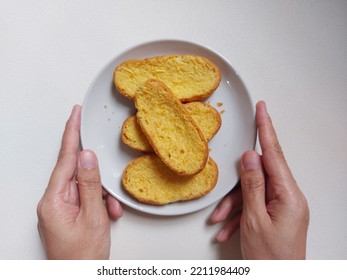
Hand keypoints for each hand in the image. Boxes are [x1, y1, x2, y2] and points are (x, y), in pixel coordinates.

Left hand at [37, 105, 121, 258]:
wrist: (80, 279)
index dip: (72, 133)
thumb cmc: (83, 257)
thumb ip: (90, 184)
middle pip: (78, 175)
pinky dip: (99, 204)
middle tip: (107, 197)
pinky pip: (84, 198)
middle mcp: (53, 202)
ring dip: (101, 197)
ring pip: (85, 187)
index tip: (76, 114)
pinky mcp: (66, 213)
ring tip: (109, 214)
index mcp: (53, 200)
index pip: (65, 158)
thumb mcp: (93, 217)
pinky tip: (106, 215)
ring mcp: (59, 208)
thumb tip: (88, 156)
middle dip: (98, 182)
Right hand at [211, 101, 308, 258]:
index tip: (262, 109)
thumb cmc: (271, 258)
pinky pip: (254, 205)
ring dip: (234, 207)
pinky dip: (239, 215)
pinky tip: (228, 230)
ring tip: (221, 224)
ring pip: (252, 193)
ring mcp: (283, 206)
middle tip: (225, 204)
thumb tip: (250, 156)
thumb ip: (252, 185)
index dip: (266, 128)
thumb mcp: (255, 220)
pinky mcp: (276, 214)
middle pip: (258, 177)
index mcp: (289, 195)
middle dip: (237, 189)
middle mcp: (289, 198)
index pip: (274, 153)